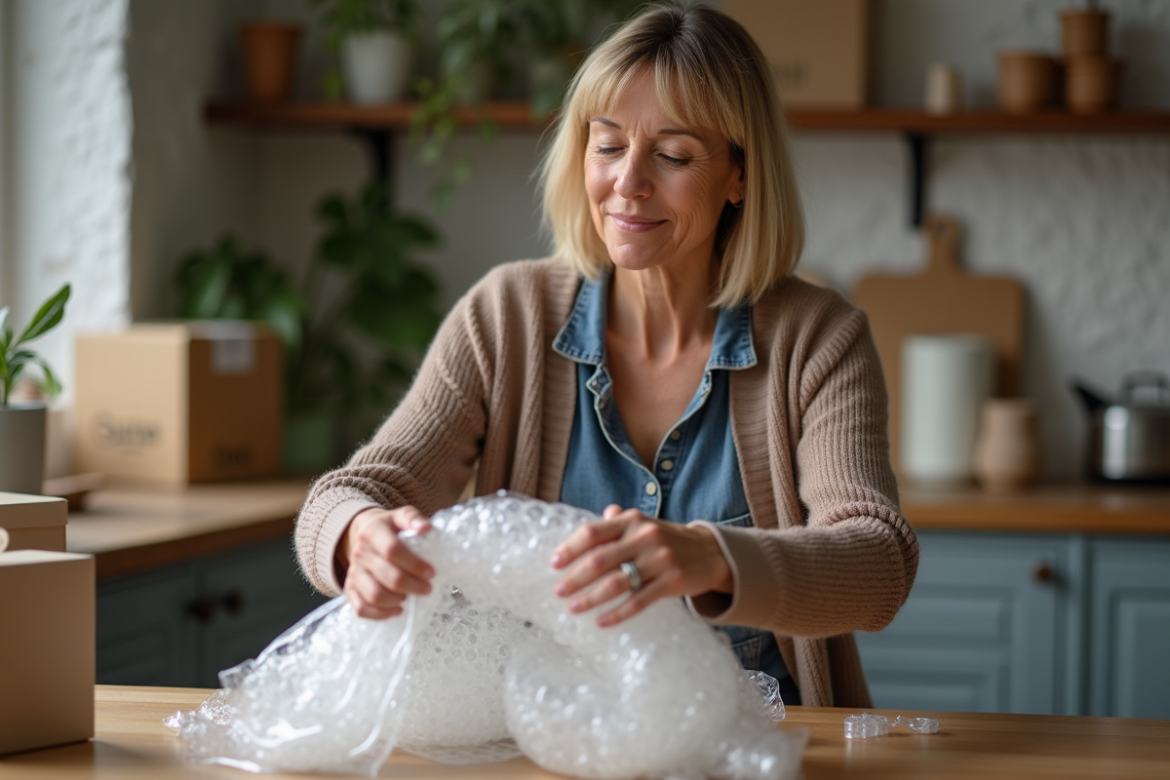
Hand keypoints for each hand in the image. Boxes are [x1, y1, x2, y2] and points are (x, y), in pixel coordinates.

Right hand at [338, 505, 433, 619]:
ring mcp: (353, 572)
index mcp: (371, 531)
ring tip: (411, 596)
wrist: (364, 534)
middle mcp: (359, 552)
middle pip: (387, 576)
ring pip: (374, 595)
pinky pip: (362, 608)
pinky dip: (381, 614)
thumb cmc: (390, 528)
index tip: (431, 572)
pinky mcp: (350, 588)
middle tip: (427, 588)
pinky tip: (398, 609)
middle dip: (412, 585)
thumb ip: (413, 518)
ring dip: (397, 600)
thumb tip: (426, 528)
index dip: (414, 564)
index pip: (392, 550)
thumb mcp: (401, 516)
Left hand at [550, 505, 732, 627]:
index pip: (593, 532)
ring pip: (616, 583)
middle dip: (575, 578)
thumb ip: (618, 522)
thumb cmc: (668, 540)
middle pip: (600, 560)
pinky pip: (638, 601)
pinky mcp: (672, 582)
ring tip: (573, 608)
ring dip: (591, 598)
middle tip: (558, 591)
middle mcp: (644, 537)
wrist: (711, 552)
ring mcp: (659, 559)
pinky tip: (601, 622)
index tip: (553, 564)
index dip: (570, 548)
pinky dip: (617, 614)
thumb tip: (595, 520)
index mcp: (632, 520)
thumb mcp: (644, 525)